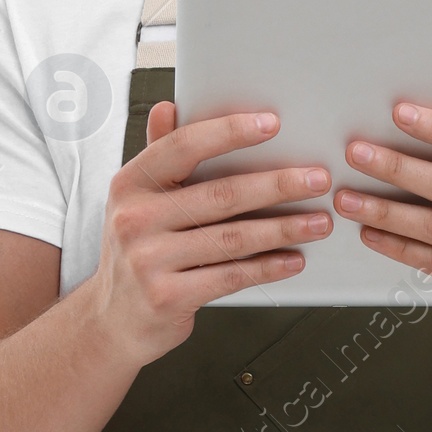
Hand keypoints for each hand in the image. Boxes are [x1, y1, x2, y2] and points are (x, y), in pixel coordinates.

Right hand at [87, 103, 331, 361]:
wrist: (113, 322)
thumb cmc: (136, 254)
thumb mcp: (137, 202)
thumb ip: (158, 157)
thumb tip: (169, 109)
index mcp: (130, 184)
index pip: (183, 146)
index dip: (229, 132)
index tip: (272, 124)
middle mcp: (135, 219)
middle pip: (220, 194)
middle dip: (278, 185)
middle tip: (317, 179)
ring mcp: (149, 260)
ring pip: (232, 238)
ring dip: (283, 229)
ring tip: (318, 222)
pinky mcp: (167, 297)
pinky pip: (230, 277)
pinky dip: (267, 268)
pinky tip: (292, 259)